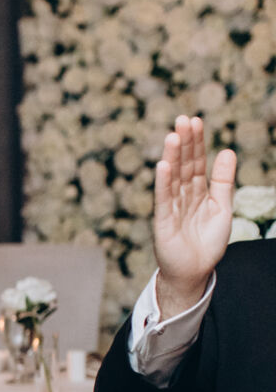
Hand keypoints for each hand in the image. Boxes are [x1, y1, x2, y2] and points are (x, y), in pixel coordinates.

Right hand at [152, 115, 235, 318]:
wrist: (196, 272)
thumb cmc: (208, 242)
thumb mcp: (223, 207)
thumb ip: (223, 180)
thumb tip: (227, 150)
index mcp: (198, 191)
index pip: (197, 162)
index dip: (197, 143)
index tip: (195, 121)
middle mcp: (183, 196)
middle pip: (184, 165)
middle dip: (184, 143)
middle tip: (183, 119)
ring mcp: (171, 208)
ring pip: (173, 178)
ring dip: (172, 157)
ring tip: (173, 136)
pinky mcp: (163, 223)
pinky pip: (163, 200)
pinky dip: (163, 183)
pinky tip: (163, 166)